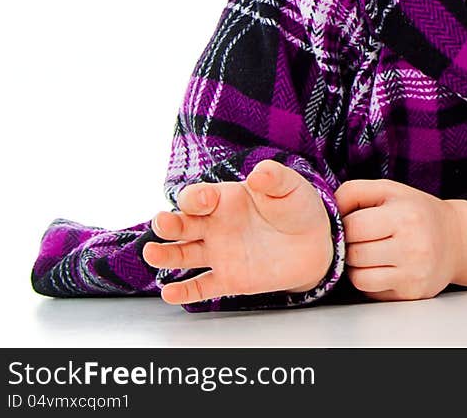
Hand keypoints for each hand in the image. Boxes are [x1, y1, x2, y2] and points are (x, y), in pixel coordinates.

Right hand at [142, 160, 333, 304]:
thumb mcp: (290, 186)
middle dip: (169, 223)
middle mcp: (215, 225)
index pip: (200, 196)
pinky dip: (185, 291)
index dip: (198, 197)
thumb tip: (259, 173)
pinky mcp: (229, 279)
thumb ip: (274, 177)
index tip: (205, 200)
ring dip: (166, 255)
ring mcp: (219, 253)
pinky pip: (201, 286)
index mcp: (225, 198)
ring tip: (151, 254)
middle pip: (183, 224)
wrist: (314, 242)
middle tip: (161, 224)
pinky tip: (170, 293)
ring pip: (184, 254)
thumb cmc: (296, 207)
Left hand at [334, 178, 460, 300]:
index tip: (353, 222)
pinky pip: (372, 291)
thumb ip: (354, 192)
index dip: (346, 225)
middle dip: (350, 246)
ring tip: (368, 253)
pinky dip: (369, 280)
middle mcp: (413, 246)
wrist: (456, 240)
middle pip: (355, 253)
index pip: (354, 227)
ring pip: (359, 277)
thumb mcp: (388, 190)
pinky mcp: (412, 293)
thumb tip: (328, 212)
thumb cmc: (414, 211)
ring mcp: (414, 273)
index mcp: (405, 215)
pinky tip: (381, 267)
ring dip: (356, 266)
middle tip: (359, 239)